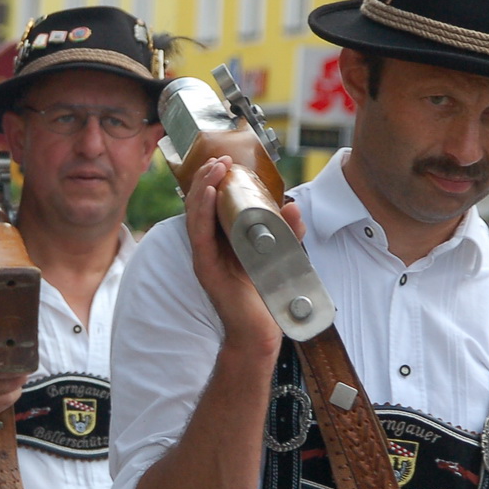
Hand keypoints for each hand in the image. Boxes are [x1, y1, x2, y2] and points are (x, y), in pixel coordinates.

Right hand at [186, 156, 300, 353]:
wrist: (259, 329)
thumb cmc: (266, 293)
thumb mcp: (279, 255)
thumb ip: (286, 233)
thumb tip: (293, 207)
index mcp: (222, 240)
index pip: (211, 205)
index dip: (214, 180)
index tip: (226, 161)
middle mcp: (209, 246)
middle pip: (199, 204)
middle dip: (207, 178)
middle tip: (220, 160)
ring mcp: (204, 256)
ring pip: (195, 214)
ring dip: (203, 187)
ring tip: (214, 168)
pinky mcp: (205, 266)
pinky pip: (199, 234)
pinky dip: (201, 210)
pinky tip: (207, 193)